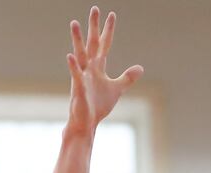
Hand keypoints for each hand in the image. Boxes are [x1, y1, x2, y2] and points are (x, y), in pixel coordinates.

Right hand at [67, 7, 142, 134]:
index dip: (108, 30)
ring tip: (75, 23)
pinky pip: (75, 75)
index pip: (104, 44)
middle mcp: (88, 68)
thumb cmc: (98, 106)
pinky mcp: (78, 89)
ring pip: (80, 54)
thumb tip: (140, 67)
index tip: (112, 14)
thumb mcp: (117, 89)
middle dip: (93, 26)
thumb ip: (127, 77)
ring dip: (78, 39)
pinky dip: (73, 66)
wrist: (86, 123)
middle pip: (91, 43)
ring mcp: (82, 77)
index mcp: (97, 67)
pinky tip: (70, 56)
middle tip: (95, 8)